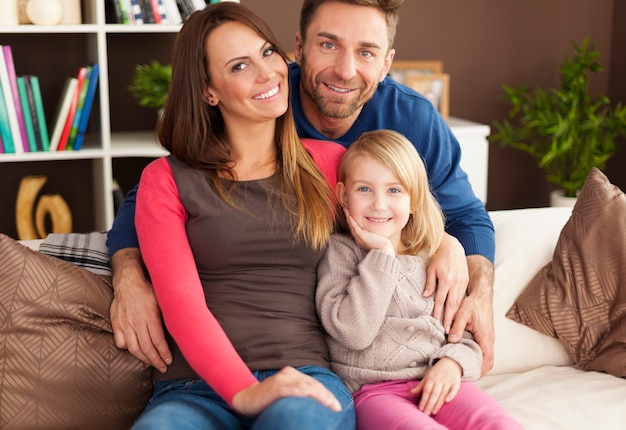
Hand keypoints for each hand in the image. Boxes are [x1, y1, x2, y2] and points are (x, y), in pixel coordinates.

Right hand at [110, 248, 172, 372]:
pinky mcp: (117, 324)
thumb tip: (184, 326)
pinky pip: (121, 342)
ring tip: (152, 363)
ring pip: (134, 348)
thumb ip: (170, 314)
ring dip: (144, 359)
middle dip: (156, 361)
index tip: (169, 360)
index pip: (158, 341)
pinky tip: (135, 352)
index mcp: (150, 316)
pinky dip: (128, 349)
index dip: (164, 354)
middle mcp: (137, 322)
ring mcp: (125, 324)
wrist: (128, 280)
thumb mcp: (163, 299)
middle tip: (163, 367)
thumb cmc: (148, 289)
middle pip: (146, 348)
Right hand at [231, 366, 341, 416]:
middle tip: (336, 407)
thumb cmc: (267, 399)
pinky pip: (290, 389)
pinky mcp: (274, 388)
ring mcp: (281, 380)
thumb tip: (315, 405)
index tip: (337, 406)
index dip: (326, 394)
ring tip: (328, 405)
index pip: (314, 384)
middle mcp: (288, 374)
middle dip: (326, 396)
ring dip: (318, 395)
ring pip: (304, 386)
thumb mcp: (285, 394)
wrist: (244, 399)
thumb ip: (298, 394)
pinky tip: (309, 397)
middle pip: (312, 384)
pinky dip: (300, 393)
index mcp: (292, 374)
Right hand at [344, 207, 394, 254]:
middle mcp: (357, 238)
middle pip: (351, 225)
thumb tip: (375, 228)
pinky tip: (349, 214)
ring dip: (347, 216)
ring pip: (351, 225)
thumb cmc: (382, 246)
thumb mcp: (377, 237)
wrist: (383, 251)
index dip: (351, 220)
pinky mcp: (360, 235)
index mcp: (361, 239)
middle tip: (345, 208)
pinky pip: (354, 226)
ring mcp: (358, 237)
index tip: (350, 213)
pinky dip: (351, 220)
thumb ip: (373, 232)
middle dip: (348, 216)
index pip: (354, 227)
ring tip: (345, 208)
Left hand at [411, 358, 461, 414]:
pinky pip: (454, 390)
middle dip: (429, 404)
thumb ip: (420, 386)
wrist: (451, 362)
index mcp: (431, 378)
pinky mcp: (456, 382)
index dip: (423, 400)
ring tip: (434, 412)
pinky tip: (447, 401)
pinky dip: (451, 395)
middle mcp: (439, 380)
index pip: (426, 391)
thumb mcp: (427, 376)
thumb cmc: (437, 372)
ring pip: (442, 393)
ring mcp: (448, 381)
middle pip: (434, 393)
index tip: (420, 409)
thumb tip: (411, 393)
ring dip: (438, 403)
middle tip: (426, 413)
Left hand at [424, 233, 468, 332]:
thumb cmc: (438, 258)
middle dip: (449, 318)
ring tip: (451, 326)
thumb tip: (425, 296)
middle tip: (446, 330)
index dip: (438, 312)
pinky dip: (459, 306)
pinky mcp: (466, 281)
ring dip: (455, 315)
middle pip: (452, 304)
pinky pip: (462, 296)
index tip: (436, 322)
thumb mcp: (431, 269)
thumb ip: (429, 283)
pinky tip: (456, 314)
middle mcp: (456, 282)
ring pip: (459, 302)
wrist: (453, 247)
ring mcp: (462, 282)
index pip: (441, 299)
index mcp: (446, 279)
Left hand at [447, 255, 494, 375]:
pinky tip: (466, 357)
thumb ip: (457, 326)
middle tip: (466, 376)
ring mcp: (488, 338)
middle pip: (488, 362)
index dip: (481, 370)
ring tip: (464, 369)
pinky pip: (483, 350)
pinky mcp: (484, 336)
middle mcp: (489, 339)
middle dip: (479, 371)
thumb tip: (452, 340)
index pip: (487, 359)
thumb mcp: (463, 313)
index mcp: (485, 337)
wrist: (481, 294)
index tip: (471, 376)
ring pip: (486, 357)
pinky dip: (477, 357)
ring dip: (478, 364)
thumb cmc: (473, 303)